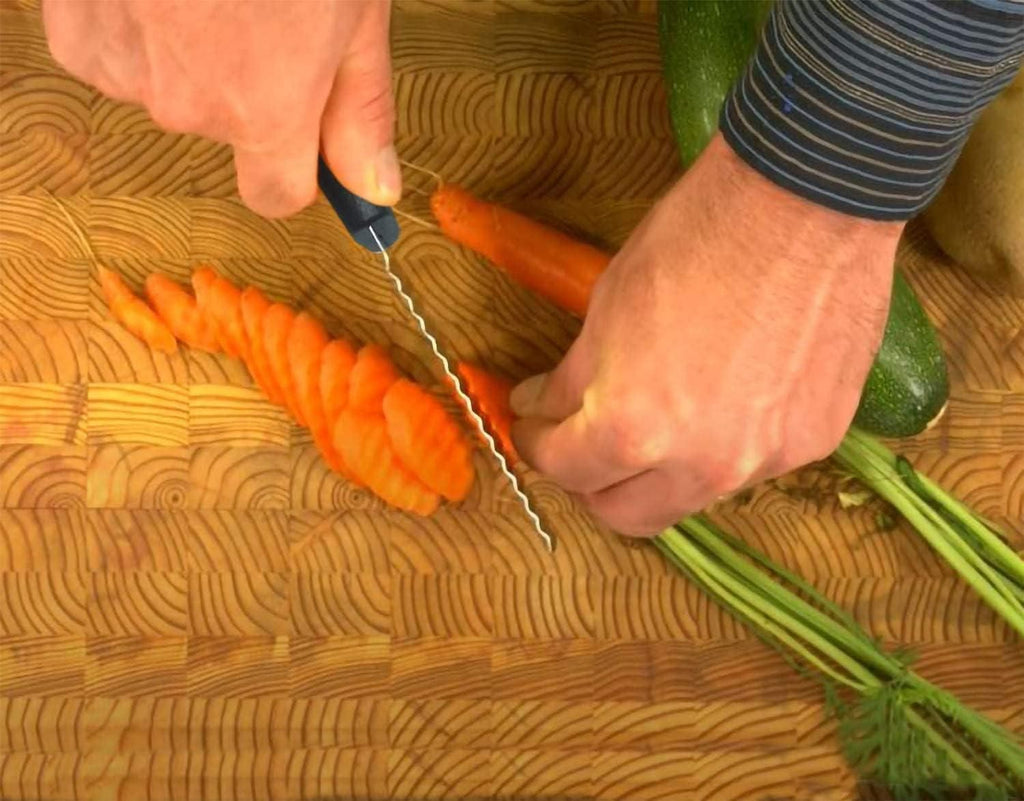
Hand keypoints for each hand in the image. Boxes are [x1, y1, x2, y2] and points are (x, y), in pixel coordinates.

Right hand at [42, 0, 398, 216]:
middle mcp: (187, 105)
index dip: (296, 165)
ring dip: (190, 49)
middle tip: (263, 6)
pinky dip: (138, 23)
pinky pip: (117, 52)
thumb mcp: (353, 12)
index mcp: (264, 110)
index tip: (306, 133)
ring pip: (169, 86)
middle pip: (225, 128)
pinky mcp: (73, 28)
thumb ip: (361, 107)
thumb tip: (373, 189)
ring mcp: (123, 66)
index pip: (276, 195)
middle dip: (247, 83)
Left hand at [510, 133, 903, 535]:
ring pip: (690, 497)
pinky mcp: (815, 442)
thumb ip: (573, 382)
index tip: (534, 424)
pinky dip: (721, 447)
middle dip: (590, 482)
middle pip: (624, 515)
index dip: (537, 443)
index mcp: (632, 430)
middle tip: (580, 443)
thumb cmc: (692, 240)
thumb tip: (544, 410)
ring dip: (658, 472)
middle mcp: (701, 467)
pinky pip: (751, 467)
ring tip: (656, 420)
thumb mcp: (606, 310)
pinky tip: (724, 398)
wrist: (806, 199)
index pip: (564, 469)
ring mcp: (765, 461)